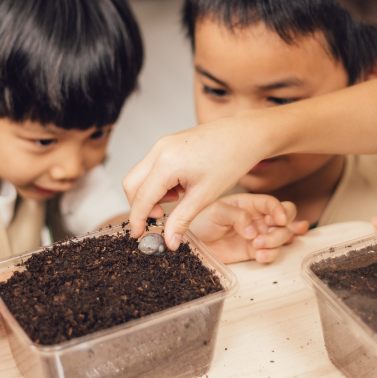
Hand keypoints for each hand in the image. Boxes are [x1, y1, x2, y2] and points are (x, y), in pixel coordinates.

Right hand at [123, 113, 276, 245]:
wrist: (245, 135)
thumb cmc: (230, 161)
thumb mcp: (204, 196)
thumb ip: (181, 220)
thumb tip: (169, 242)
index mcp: (167, 163)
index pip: (141, 197)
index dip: (137, 220)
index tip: (139, 235)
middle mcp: (159, 150)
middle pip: (131, 184)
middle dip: (141, 205)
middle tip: (161, 217)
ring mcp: (162, 144)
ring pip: (140, 174)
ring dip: (151, 193)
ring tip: (179, 198)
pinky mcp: (168, 142)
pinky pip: (152, 166)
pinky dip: (159, 181)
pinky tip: (181, 186)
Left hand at [190, 194, 308, 262]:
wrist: (191, 244)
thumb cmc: (201, 221)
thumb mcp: (216, 211)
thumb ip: (237, 215)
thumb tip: (253, 230)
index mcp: (249, 203)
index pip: (272, 203)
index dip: (280, 210)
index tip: (278, 220)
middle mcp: (258, 218)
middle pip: (286, 218)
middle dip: (284, 225)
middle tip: (271, 230)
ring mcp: (258, 235)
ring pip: (282, 236)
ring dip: (276, 241)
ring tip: (258, 245)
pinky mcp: (255, 251)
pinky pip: (272, 253)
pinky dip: (271, 254)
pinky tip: (260, 255)